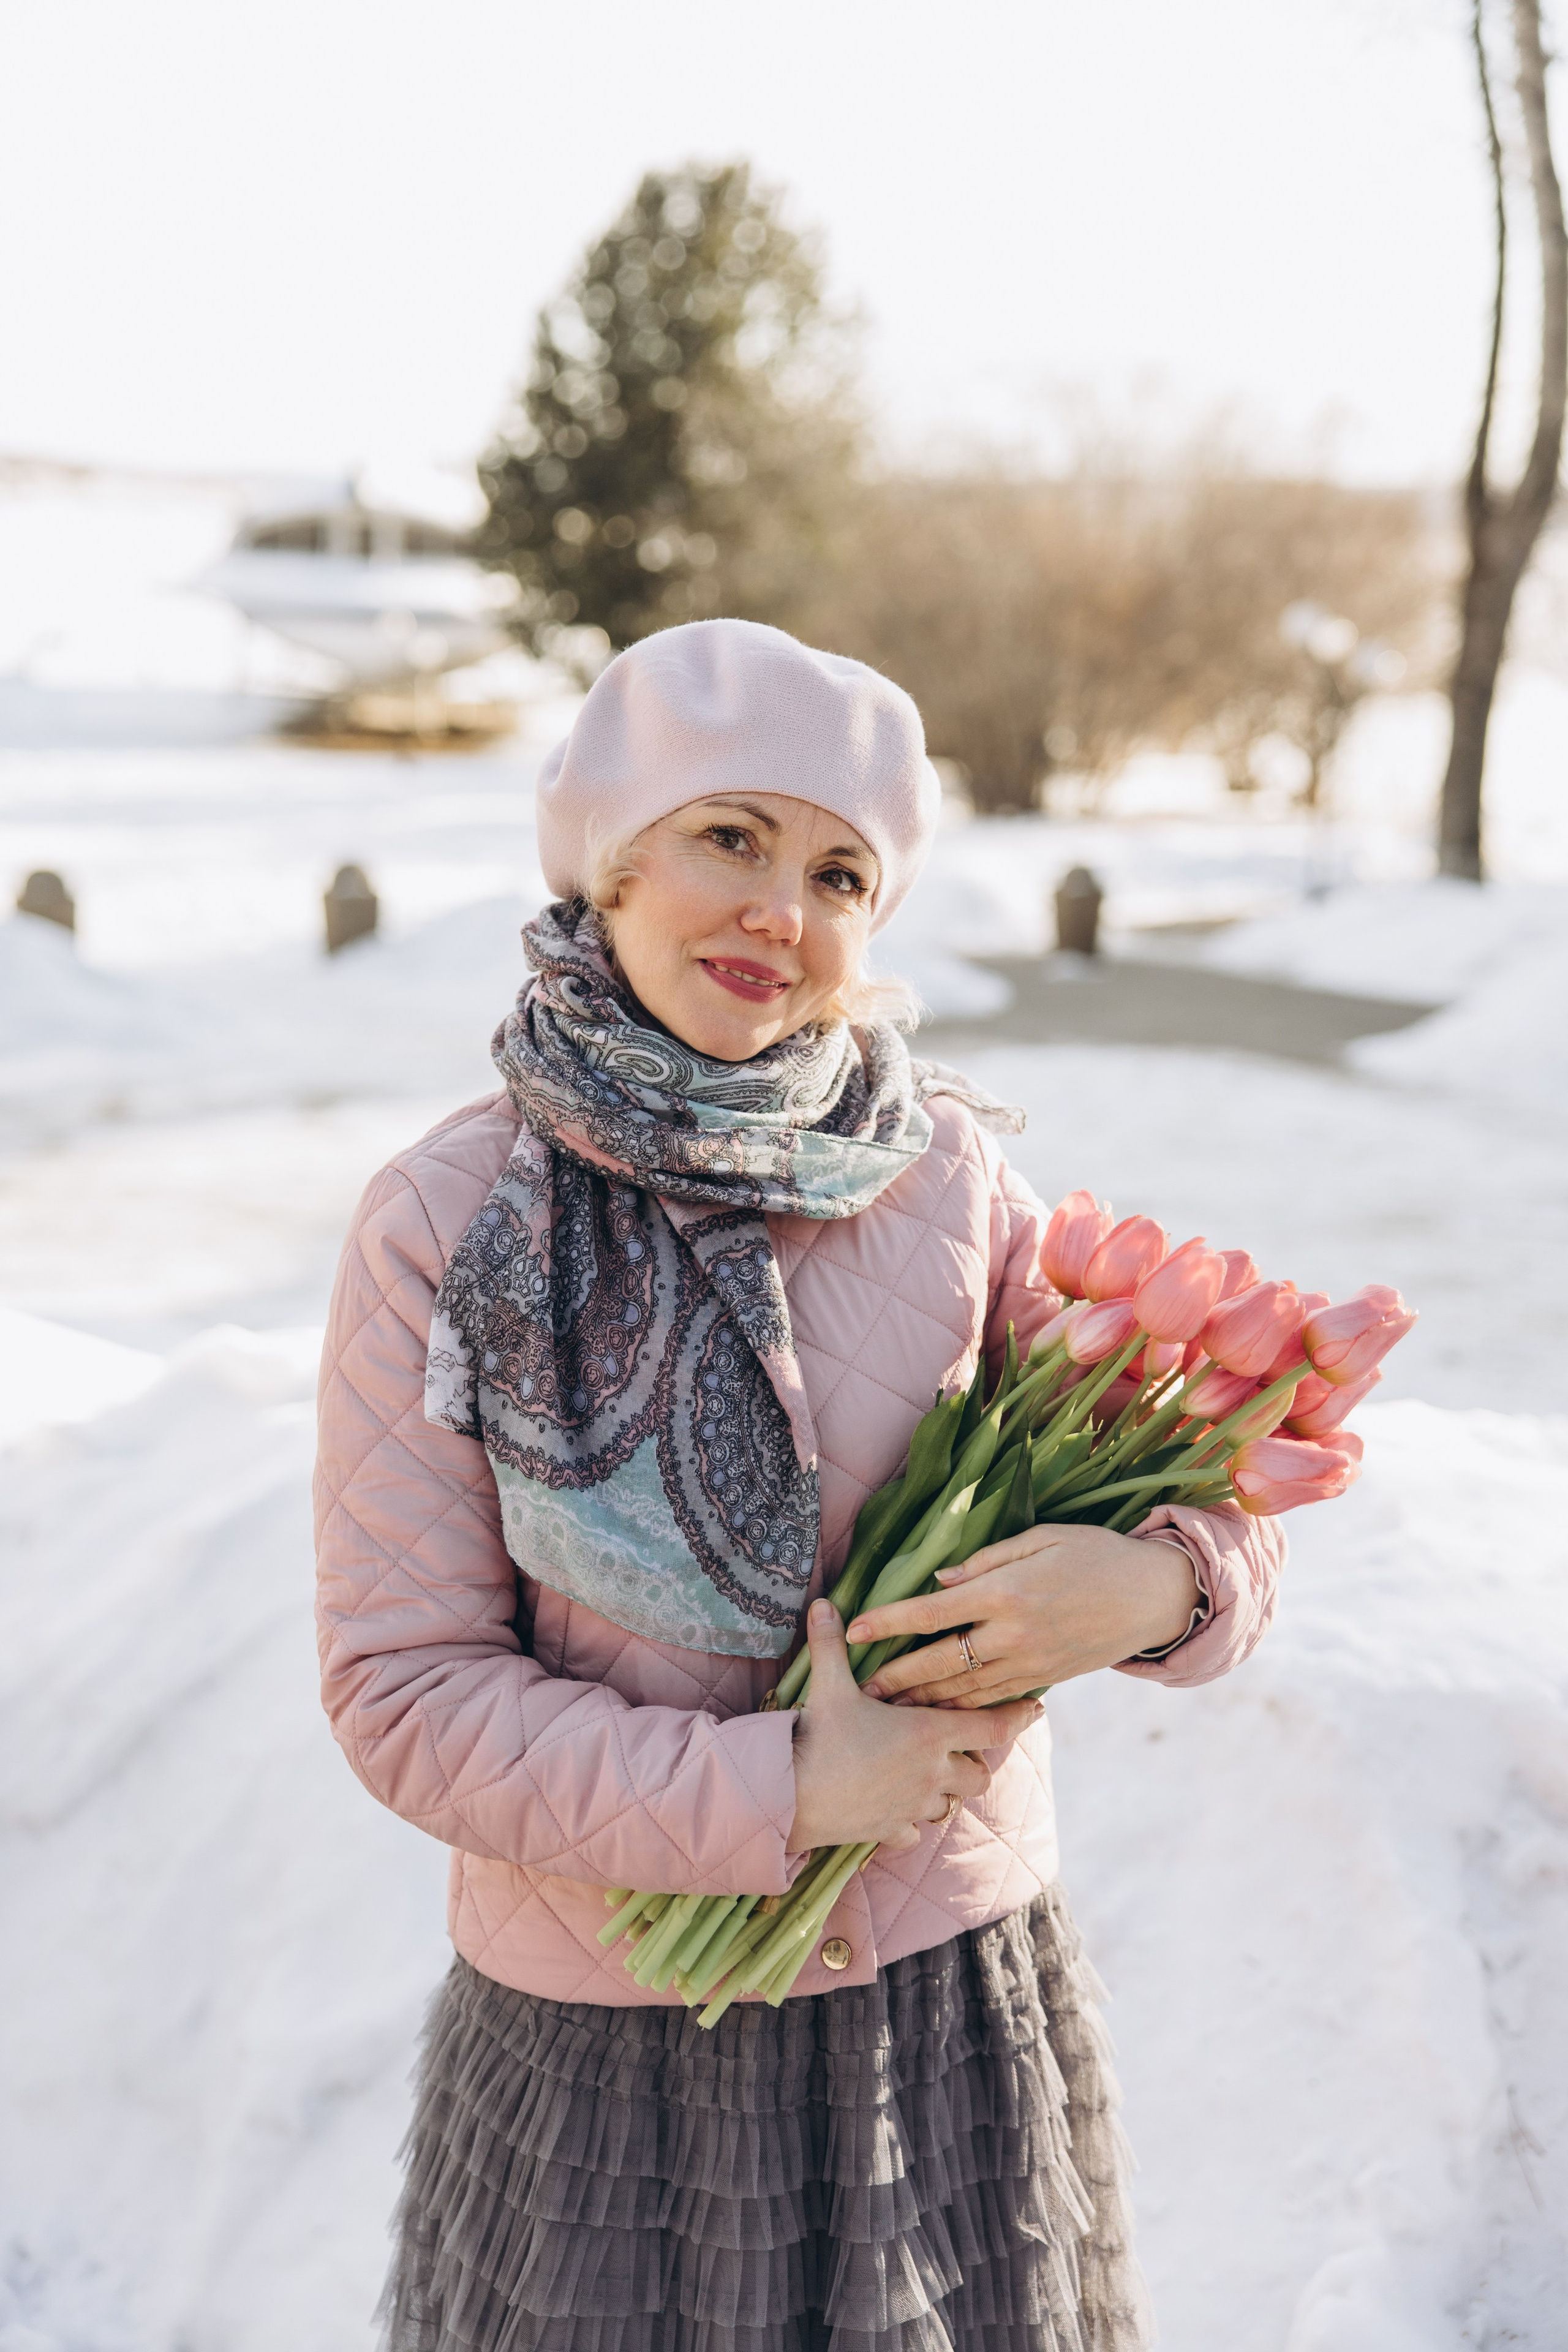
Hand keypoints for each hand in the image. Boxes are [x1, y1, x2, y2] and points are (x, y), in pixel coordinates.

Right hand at [786, 1600, 1041, 1852]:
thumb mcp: (828, 1685)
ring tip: (924, 1776)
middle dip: (974, 1762)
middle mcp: (932, 1774)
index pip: (993, 1727)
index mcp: (928, 1733)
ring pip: (950, 1805)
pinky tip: (895, 1806)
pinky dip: (912, 1820)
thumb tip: (824, 1602)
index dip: (1018, 1717)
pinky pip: (916, 1831)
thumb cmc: (817, 1736)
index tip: (1036, 1709)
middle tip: (960, 1748)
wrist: (790, 1795)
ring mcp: (914, 1807)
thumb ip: (832, 1643)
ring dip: (944, 1791)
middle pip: (979, 1774)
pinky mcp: (891, 1831)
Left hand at [849, 1526, 1200, 1708]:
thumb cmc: (1096, 1553)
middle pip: (938, 1663)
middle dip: (895, 1678)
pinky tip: (938, 1712)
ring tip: (887, 1708)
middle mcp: (1013, 1634)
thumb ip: (987, 1560)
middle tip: (859, 1689)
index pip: (932, 1612)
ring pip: (963, 1691)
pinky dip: (962, 1708)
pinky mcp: (1044, 1680)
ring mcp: (1029, 1664)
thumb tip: (940, 1581)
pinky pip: (993, 1700)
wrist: (1153, 1595)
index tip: (854, 1631)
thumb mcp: (1042, 1537)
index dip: (889, 1623)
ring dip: (922, 1701)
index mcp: (1007, 1592)